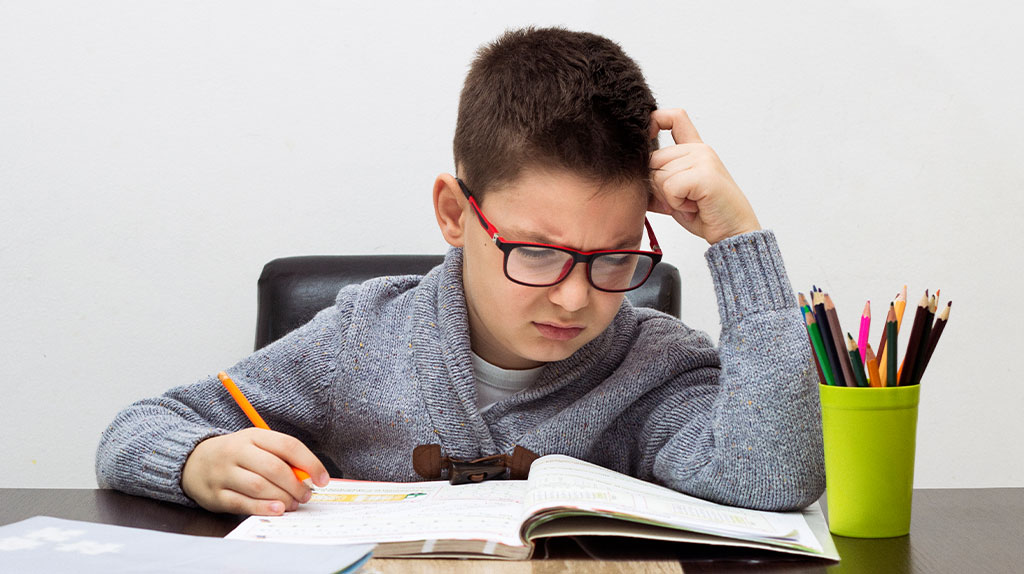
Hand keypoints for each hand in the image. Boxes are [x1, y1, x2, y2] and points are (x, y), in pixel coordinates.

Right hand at [181, 428, 328, 514]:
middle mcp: (237, 452)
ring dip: (282, 497)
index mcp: (253, 436)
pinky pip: (241, 502)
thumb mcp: (256, 446)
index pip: (288, 446)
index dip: (310, 463)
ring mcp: (224, 473)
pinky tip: (277, 509)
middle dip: (296, 485)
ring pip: (258, 486)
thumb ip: (280, 457)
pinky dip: (262, 508)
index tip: (323, 479)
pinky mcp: (215, 494)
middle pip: (274, 468)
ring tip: (294, 504)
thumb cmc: (236, 455)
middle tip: (307, 495)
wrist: (193, 461)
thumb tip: (308, 476)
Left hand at [648, 109, 760, 243]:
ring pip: (659, 175)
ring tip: (691, 204)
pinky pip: (670, 187)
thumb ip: (658, 183)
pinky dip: (676, 203)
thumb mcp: (676, 196)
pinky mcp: (705, 174)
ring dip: (669, 198)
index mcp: (694, 150)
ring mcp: (703, 159)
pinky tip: (693, 207)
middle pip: (654, 159)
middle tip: (681, 200)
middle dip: (658, 186)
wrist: (733, 232)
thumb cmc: (707, 214)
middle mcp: (700, 150)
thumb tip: (631, 178)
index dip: (654, 120)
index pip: (675, 118)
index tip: (647, 137)